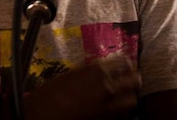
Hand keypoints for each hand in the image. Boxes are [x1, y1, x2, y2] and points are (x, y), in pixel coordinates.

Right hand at [23, 56, 141, 119]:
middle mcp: (107, 87)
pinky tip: (114, 111)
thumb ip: (89, 72)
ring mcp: (109, 107)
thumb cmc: (49, 94)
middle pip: (134, 81)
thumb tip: (102, 71)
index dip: (126, 63)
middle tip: (131, 80)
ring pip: (131, 101)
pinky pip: (122, 117)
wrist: (41, 115)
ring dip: (128, 98)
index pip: (124, 62)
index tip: (126, 65)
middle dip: (133, 80)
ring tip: (124, 97)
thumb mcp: (70, 75)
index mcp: (97, 71)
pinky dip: (121, 113)